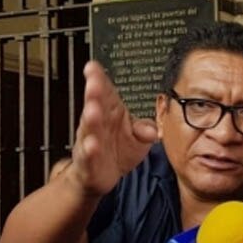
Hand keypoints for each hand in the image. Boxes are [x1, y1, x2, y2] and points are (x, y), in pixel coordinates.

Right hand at [69, 61, 156, 196]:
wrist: (101, 176)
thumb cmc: (118, 149)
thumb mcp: (138, 137)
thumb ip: (145, 128)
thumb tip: (153, 130)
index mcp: (109, 112)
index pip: (104, 91)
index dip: (97, 78)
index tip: (92, 66)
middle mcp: (97, 123)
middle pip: (95, 105)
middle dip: (94, 94)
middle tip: (94, 83)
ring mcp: (90, 141)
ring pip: (89, 128)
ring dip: (91, 119)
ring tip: (93, 110)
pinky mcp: (89, 162)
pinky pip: (89, 155)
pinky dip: (90, 150)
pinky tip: (92, 145)